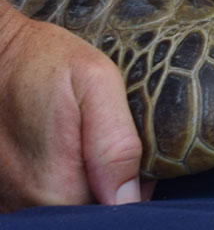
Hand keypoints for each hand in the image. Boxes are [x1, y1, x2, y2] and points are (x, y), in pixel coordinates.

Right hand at [0, 7, 146, 210]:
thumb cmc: (45, 62)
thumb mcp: (96, 84)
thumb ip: (116, 144)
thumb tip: (127, 198)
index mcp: (56, 187)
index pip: (113, 213)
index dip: (134, 190)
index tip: (138, 161)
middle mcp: (27, 202)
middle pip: (90, 211)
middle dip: (111, 185)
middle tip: (110, 141)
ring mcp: (9, 198)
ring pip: (66, 205)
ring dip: (84, 181)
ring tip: (82, 140)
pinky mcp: (1, 190)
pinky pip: (41, 197)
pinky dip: (59, 179)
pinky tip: (60, 148)